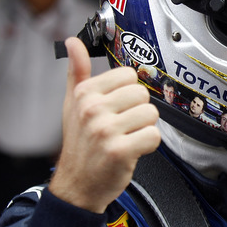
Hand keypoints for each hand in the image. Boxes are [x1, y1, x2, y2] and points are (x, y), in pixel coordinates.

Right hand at [49, 37, 160, 212]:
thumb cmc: (79, 143)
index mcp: (85, 93)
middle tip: (122, 126)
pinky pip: (154, 136)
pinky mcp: (120, 151)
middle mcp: (93, 109)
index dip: (128, 93)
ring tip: (126, 138)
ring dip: (144, 129)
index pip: (128, 75)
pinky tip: (131, 150)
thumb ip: (77, 72)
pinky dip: (148, 145)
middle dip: (138, 111)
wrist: (77, 184)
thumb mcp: (72, 104)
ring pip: (151, 115)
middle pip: (142, 94)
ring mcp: (106, 130)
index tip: (116, 107)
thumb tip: (73, 42)